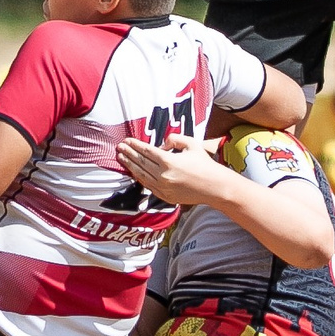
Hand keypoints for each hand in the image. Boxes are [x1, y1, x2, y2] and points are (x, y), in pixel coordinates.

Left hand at [115, 134, 230, 207]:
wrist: (214, 187)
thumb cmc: (205, 164)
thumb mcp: (191, 144)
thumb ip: (174, 139)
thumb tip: (161, 144)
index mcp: (169, 161)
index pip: (146, 151)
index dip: (135, 145)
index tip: (126, 140)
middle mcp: (163, 175)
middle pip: (141, 162)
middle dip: (128, 153)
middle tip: (119, 147)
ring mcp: (163, 187)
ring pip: (141, 175)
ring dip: (130, 166)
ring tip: (122, 158)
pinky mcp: (165, 196)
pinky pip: (148, 185)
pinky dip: (140, 178)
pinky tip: (134, 171)